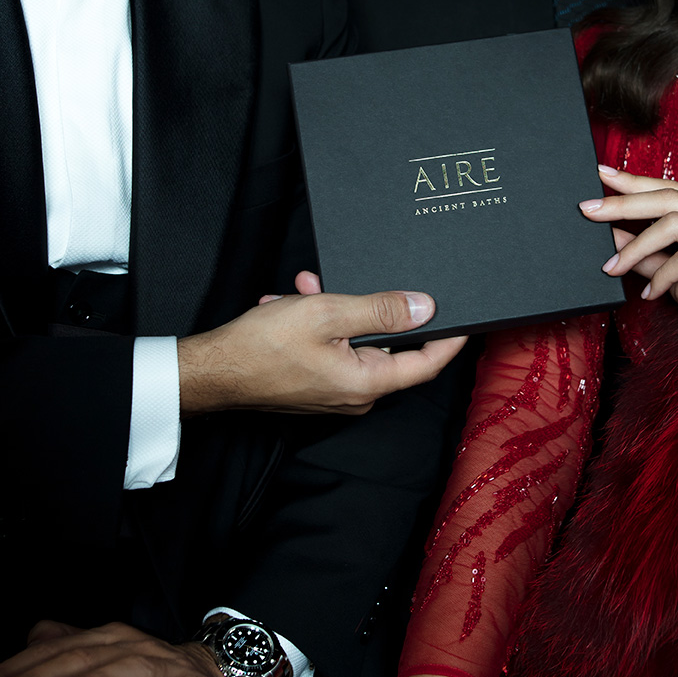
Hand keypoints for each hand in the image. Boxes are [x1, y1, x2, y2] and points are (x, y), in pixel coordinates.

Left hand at [0, 621, 260, 676]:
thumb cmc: (156, 676)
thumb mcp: (107, 658)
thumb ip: (67, 648)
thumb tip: (28, 640)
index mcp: (104, 641)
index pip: (48, 653)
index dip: (8, 672)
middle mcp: (130, 648)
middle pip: (77, 659)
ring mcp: (164, 669)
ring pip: (125, 671)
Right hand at [178, 282, 466, 417]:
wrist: (210, 371)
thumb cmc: (261, 348)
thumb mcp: (327, 315)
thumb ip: (380, 310)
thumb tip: (424, 307)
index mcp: (367, 382)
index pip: (427, 364)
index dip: (449, 338)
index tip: (467, 316)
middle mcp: (355, 394)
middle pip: (387, 347)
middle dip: (371, 308)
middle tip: (352, 282)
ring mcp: (333, 391)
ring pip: (352, 341)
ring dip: (335, 309)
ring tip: (307, 288)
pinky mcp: (313, 383)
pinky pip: (329, 347)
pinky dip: (316, 322)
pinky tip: (291, 302)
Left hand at [581, 165, 677, 419]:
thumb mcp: (672, 278)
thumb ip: (647, 255)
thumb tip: (611, 235)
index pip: (669, 189)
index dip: (633, 181)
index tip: (600, 174)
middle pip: (668, 199)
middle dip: (623, 204)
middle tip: (588, 210)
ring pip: (675, 224)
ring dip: (637, 248)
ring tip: (611, 268)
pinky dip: (664, 275)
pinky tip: (650, 293)